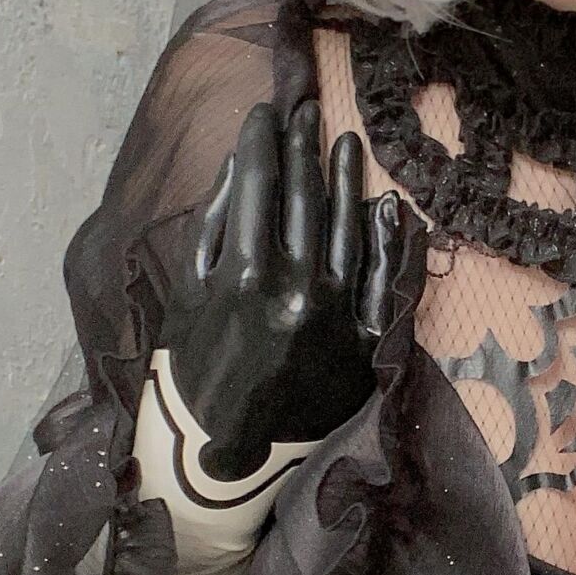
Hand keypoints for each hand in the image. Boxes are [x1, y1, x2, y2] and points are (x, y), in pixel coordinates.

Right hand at [156, 97, 410, 481]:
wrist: (227, 463)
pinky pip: (386, 281)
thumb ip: (213, 231)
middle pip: (307, 201)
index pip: (259, 187)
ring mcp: (340, 316)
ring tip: (343, 141)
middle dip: (302, 149)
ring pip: (350, 230)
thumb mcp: (187, 299)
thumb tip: (240, 168)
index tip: (263, 113)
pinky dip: (388, 240)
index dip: (262, 143)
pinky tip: (385, 204)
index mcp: (245, 277)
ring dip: (346, 179)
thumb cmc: (192, 377)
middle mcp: (300, 290)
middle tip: (304, 111)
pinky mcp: (367, 344)